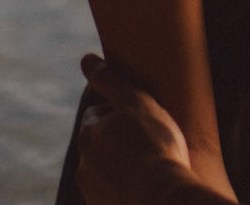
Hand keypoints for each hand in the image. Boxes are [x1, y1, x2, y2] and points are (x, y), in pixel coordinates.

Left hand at [77, 54, 203, 204]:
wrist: (165, 200)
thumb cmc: (155, 148)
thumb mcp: (136, 102)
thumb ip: (110, 79)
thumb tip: (86, 59)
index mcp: (88, 135)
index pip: (97, 116)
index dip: (120, 115)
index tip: (142, 122)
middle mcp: (84, 167)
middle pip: (101, 146)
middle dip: (118, 143)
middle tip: (148, 146)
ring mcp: (94, 194)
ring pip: (106, 174)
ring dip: (122, 170)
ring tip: (150, 171)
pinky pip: (114, 197)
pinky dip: (126, 193)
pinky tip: (146, 189)